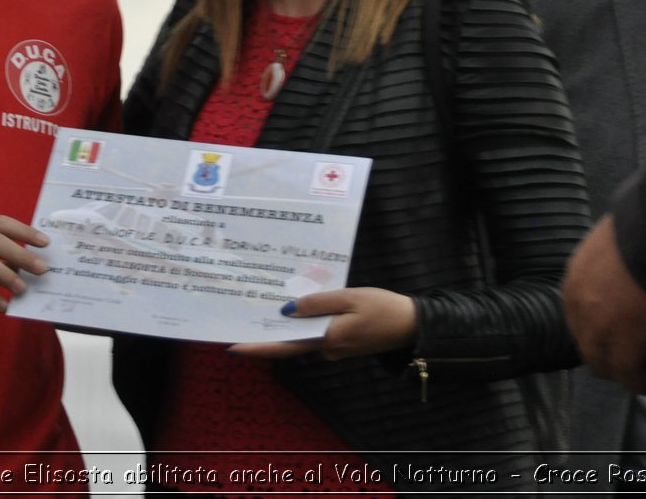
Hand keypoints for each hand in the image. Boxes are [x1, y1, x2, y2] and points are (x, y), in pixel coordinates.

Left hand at [229, 286, 416, 359]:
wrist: (413, 325)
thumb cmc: (383, 308)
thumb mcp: (349, 298)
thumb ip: (318, 303)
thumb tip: (286, 310)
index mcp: (327, 339)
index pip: (284, 347)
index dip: (257, 347)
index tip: (231, 347)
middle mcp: (326, 348)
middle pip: (289, 341)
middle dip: (265, 332)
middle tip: (239, 316)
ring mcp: (334, 346)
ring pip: (303, 335)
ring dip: (284, 323)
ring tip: (260, 305)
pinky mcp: (342, 341)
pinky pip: (317, 331)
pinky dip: (304, 321)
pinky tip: (295, 305)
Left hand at [562, 215, 645, 393]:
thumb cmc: (644, 229)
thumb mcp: (610, 239)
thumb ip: (608, 256)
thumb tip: (625, 256)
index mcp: (574, 279)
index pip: (577, 315)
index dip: (595, 329)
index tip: (613, 335)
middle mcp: (578, 306)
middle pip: (584, 343)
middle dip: (603, 354)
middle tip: (627, 361)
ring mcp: (598, 328)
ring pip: (602, 364)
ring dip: (620, 372)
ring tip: (641, 376)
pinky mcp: (625, 345)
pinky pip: (628, 375)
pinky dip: (640, 384)